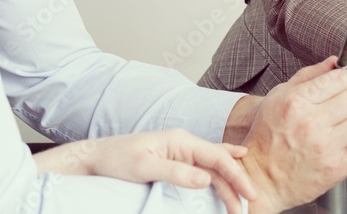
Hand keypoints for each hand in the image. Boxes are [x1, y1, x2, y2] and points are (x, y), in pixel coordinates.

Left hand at [32, 129, 255, 213]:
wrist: (97, 157)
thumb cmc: (117, 159)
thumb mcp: (144, 168)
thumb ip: (176, 173)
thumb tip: (205, 180)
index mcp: (181, 141)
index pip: (217, 158)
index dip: (236, 175)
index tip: (249, 194)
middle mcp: (185, 144)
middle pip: (219, 163)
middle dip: (236, 183)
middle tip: (249, 205)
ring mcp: (181, 152)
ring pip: (213, 167)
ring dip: (228, 184)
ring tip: (241, 202)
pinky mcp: (175, 161)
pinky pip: (203, 168)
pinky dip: (219, 175)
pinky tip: (230, 171)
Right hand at [240, 57, 346, 213]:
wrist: (259, 178)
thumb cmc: (267, 137)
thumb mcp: (278, 97)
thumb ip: (308, 76)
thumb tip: (333, 62)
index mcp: (297, 100)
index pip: (344, 77)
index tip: (346, 86)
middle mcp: (311, 122)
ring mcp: (325, 146)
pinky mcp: (334, 169)